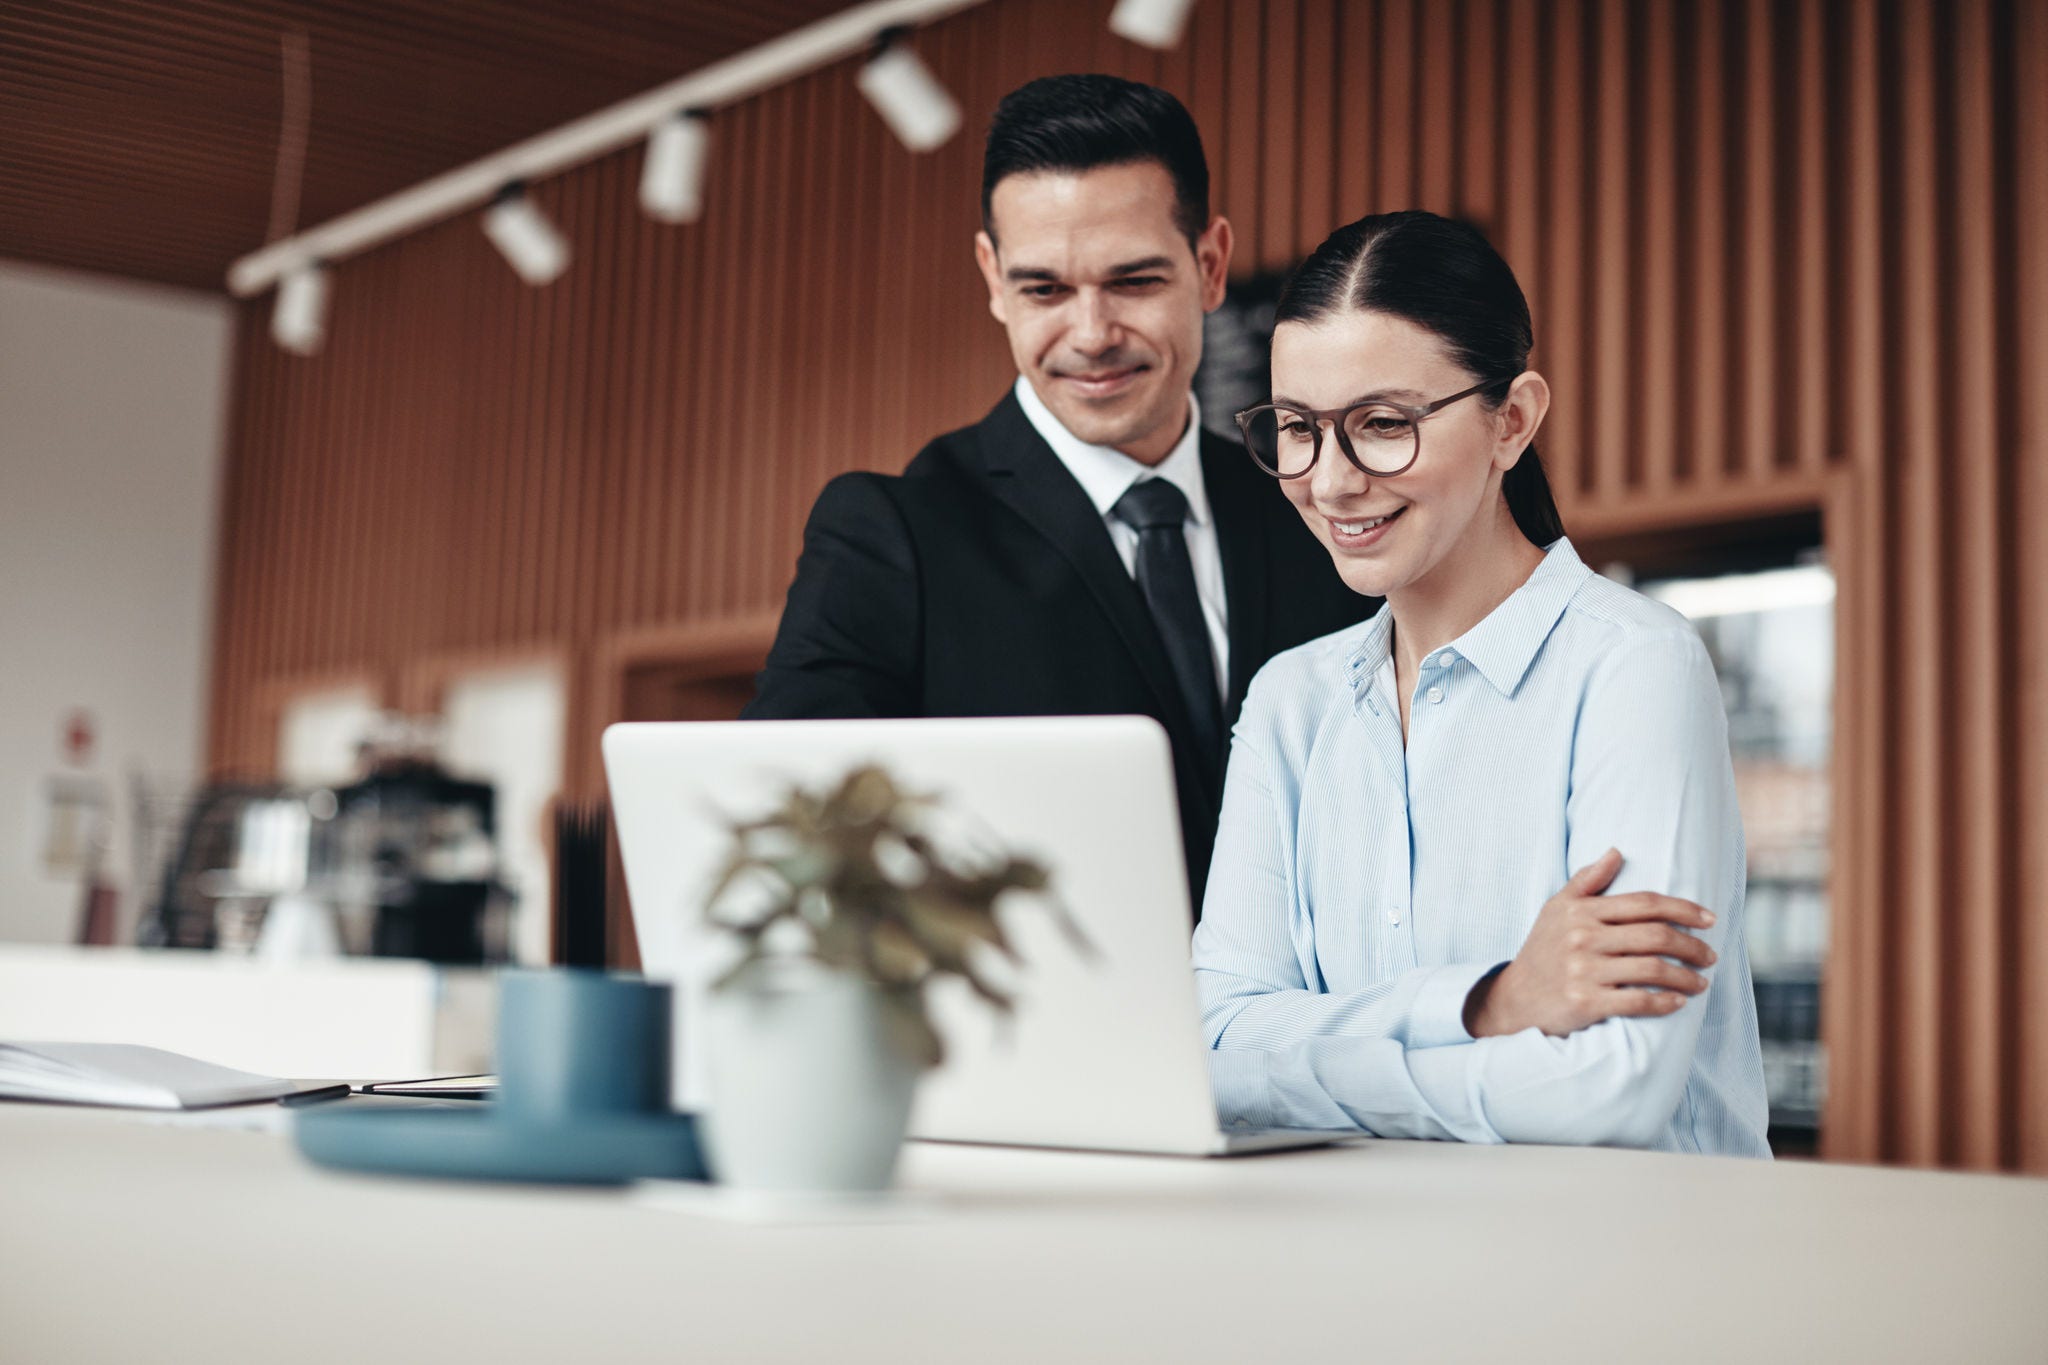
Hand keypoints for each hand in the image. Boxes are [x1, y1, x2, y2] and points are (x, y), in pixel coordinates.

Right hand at [1463, 848, 1717, 1038]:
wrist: (1515, 998)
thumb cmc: (1543, 950)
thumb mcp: (1557, 909)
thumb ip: (1587, 880)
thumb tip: (1616, 851)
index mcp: (1581, 911)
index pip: (1645, 904)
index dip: (1683, 909)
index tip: (1710, 919)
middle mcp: (1583, 938)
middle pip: (1656, 937)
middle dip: (1692, 946)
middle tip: (1710, 955)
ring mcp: (1584, 971)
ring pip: (1653, 970)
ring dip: (1686, 977)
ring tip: (1701, 983)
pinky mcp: (1586, 1002)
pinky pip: (1638, 1001)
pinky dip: (1665, 1002)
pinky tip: (1679, 1002)